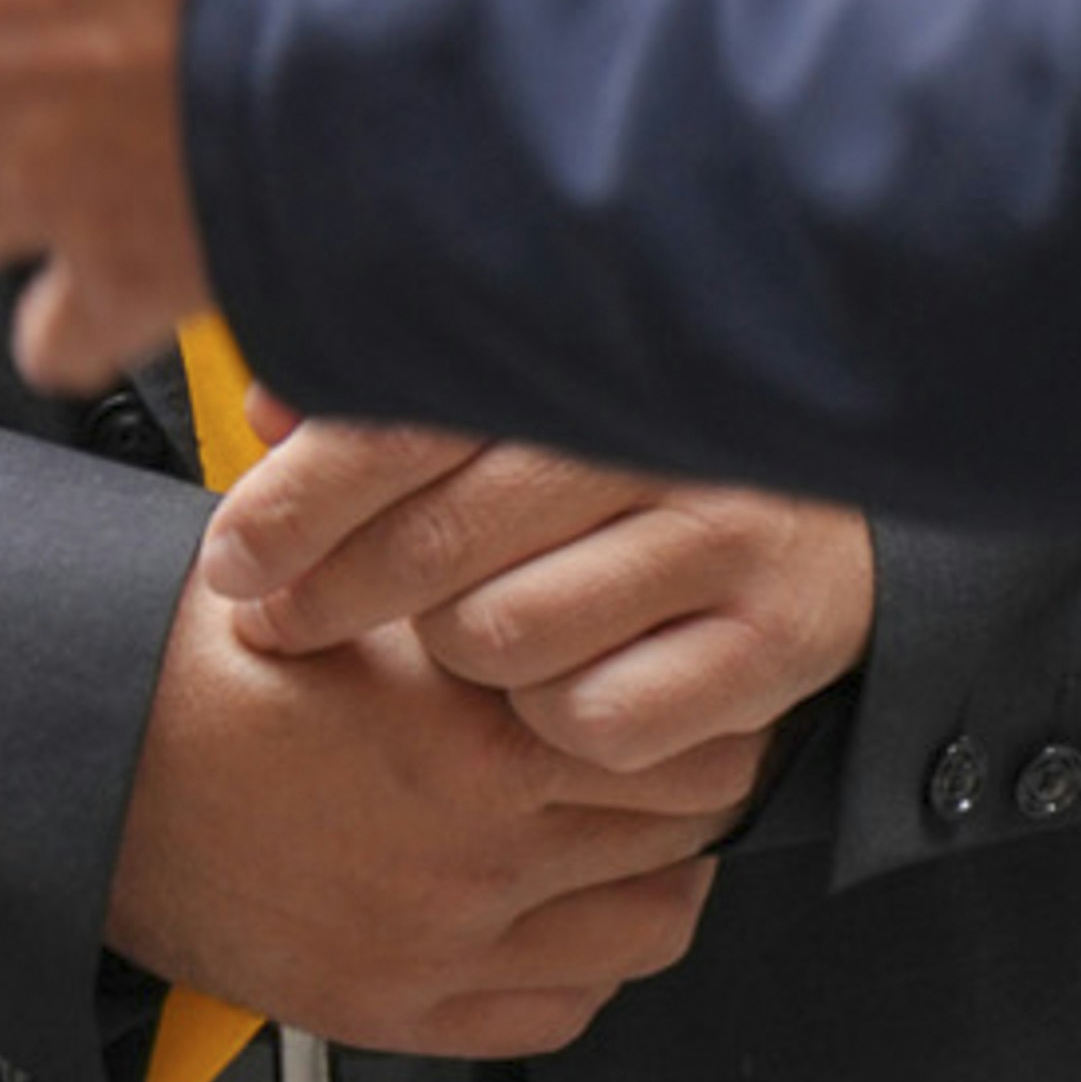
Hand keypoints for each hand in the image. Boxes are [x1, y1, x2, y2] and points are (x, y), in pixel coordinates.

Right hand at [109, 579, 752, 1057]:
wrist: (75, 774)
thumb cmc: (189, 669)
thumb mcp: (348, 585)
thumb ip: (475, 577)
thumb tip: (575, 547)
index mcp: (471, 743)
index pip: (686, 742)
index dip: (697, 699)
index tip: (683, 676)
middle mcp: (470, 860)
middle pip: (686, 835)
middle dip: (686, 779)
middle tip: (667, 743)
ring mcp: (438, 949)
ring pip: (646, 934)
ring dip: (651, 873)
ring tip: (621, 825)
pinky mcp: (393, 1011)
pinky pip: (557, 1014)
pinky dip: (579, 965)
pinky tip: (557, 908)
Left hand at [207, 420, 874, 777]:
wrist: (846, 526)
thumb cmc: (645, 467)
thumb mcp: (525, 414)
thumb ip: (396, 406)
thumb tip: (268, 409)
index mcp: (588, 358)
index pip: (405, 422)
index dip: (296, 500)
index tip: (234, 558)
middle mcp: (661, 440)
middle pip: (439, 540)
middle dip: (332, 594)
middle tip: (280, 620)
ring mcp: (724, 540)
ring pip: (501, 638)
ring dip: (457, 657)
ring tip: (462, 638)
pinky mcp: (769, 646)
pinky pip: (593, 722)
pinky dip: (554, 723)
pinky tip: (558, 689)